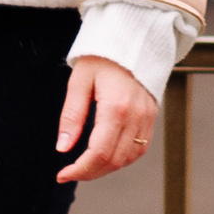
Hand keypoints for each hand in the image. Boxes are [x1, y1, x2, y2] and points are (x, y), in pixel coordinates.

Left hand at [56, 57, 153, 183]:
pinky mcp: (151, 117)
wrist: (132, 39)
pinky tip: (107, 156)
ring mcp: (146, 118)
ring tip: (86, 166)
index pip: (98, 152)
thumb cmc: (102, 56)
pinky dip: (122, 159)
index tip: (63, 175)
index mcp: (115, 107)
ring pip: (128, 159)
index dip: (80, 170)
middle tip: (70, 173)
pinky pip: (139, 149)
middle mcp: (135, 116)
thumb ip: (71, 116)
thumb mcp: (79, 81)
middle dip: (90, 172)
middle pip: (114, 161)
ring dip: (106, 168)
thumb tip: (63, 147)